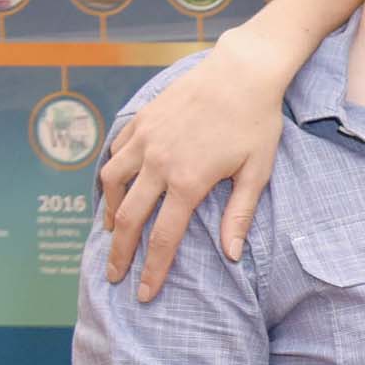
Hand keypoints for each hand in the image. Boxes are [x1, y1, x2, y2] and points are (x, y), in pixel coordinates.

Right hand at [99, 33, 289, 299]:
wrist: (242, 71)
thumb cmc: (257, 122)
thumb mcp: (257, 171)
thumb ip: (239, 214)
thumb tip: (231, 255)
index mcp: (188, 182)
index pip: (164, 238)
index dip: (152, 270)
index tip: (144, 293)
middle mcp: (158, 163)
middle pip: (128, 218)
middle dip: (119, 252)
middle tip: (113, 276)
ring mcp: (145, 140)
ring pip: (110, 183)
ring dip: (107, 211)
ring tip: (111, 231)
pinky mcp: (140, 121)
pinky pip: (115, 153)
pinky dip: (109, 174)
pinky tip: (114, 186)